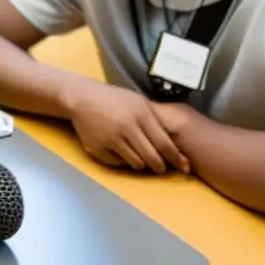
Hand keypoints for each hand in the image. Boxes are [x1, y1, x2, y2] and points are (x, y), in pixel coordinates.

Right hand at [66, 79, 190, 173]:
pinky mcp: (97, 148)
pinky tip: (120, 150)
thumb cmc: (114, 99)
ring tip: (138, 155)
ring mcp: (110, 139)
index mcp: (140, 114)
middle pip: (152, 158)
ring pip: (136, 164)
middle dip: (160, 166)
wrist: (81, 97)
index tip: (183, 166)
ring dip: (141, 163)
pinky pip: (118, 163)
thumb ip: (155, 121)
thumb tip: (174, 145)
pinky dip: (123, 160)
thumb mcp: (138, 102)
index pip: (164, 143)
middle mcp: (126, 127)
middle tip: (161, 167)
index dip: (176, 158)